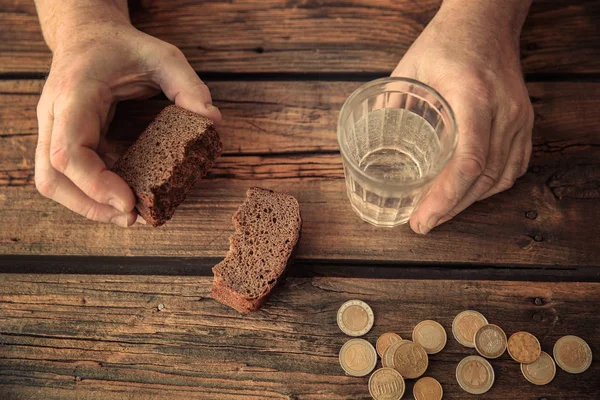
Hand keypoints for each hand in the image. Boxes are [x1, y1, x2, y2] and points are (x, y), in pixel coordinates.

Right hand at [35, 18, 220, 226]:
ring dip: (88, 206)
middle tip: (133, 218)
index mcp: (74, 94)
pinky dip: (91, 193)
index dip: (95, 185)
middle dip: (90, 206)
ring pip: (53, 182)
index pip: (69, 151)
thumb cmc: (122, 46)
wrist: (88, 35)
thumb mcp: (163, 56)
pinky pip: (67, 176)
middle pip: (52, 177)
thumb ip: (189, 86)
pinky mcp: (62, 140)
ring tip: (129, 216)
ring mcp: (53, 129)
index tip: (129, 203)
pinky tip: (123, 197)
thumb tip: (212, 122)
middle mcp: (55, 115)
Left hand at [392, 0, 533, 233]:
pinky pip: (515, 165)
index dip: (445, 199)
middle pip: (483, 178)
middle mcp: (502, 111)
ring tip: (441, 213)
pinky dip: (492, 186)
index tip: (421, 218)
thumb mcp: (410, 68)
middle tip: (423, 224)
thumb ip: (391, 103)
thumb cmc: (446, 41)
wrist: (485, 20)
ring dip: (470, 202)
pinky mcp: (525, 119)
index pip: (467, 162)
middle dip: (451, 209)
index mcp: (472, 98)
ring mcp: (519, 117)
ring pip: (501, 176)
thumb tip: (371, 139)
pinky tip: (471, 195)